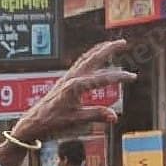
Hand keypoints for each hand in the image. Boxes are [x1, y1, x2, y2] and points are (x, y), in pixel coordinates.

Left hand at [5, 40, 135, 145]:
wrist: (32, 123)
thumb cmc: (51, 122)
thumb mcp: (74, 120)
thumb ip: (95, 115)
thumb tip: (114, 117)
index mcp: (75, 86)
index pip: (103, 79)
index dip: (119, 77)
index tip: (133, 77)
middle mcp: (71, 78)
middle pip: (93, 59)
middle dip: (109, 49)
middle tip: (123, 42)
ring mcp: (66, 78)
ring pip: (85, 59)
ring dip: (99, 51)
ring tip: (111, 44)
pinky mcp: (63, 81)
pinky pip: (79, 64)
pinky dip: (89, 57)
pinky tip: (93, 58)